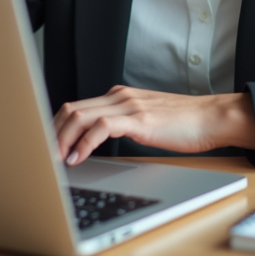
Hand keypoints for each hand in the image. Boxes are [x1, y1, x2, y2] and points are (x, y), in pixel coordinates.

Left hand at [53, 86, 254, 164]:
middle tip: (42, 155)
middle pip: (71, 109)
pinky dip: (84, 143)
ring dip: (62, 138)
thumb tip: (97, 142)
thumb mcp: (146, 121)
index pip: (76, 107)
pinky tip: (78, 157)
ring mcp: (129, 106)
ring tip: (54, 159)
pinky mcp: (139, 119)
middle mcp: (120, 96)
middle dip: (52, 132)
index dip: (56, 126)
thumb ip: (123, 125)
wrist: (212, 118)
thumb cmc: (183, 124)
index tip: (47, 146)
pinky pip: (101, 126)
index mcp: (119, 96)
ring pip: (80, 115)